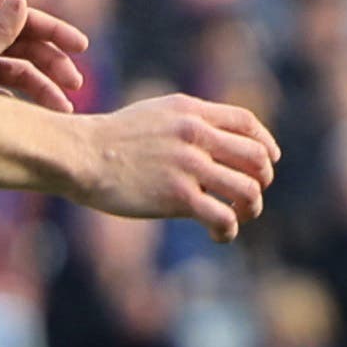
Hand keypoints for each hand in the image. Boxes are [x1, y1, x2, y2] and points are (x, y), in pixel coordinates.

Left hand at [0, 0, 94, 114]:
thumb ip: (0, 31)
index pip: (24, 20)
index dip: (56, 31)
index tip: (82, 47)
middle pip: (27, 46)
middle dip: (54, 64)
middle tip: (75, 85)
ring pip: (21, 71)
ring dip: (45, 88)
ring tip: (63, 110)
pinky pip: (9, 90)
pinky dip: (27, 101)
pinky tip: (39, 118)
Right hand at [65, 91, 279, 239]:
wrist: (78, 155)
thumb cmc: (110, 139)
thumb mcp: (153, 114)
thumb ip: (187, 123)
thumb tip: (217, 145)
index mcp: (190, 112)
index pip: (247, 123)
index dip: (266, 145)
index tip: (268, 162)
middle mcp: (195, 134)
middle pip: (256, 158)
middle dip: (263, 180)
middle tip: (249, 195)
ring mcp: (188, 166)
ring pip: (248, 190)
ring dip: (252, 207)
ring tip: (239, 215)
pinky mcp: (178, 197)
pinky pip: (223, 217)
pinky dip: (229, 230)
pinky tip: (219, 235)